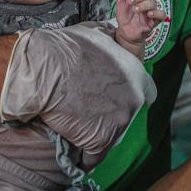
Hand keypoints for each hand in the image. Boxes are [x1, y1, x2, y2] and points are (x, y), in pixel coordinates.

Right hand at [1, 22, 156, 154]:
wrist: (44, 70)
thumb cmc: (65, 48)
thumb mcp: (96, 34)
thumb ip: (112, 39)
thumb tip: (116, 33)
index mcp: (137, 75)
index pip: (146, 93)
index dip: (128, 94)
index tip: (116, 96)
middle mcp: (134, 101)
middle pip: (128, 116)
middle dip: (112, 113)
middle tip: (89, 108)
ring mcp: (119, 123)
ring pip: (113, 136)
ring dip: (97, 132)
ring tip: (77, 125)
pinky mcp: (100, 141)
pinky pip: (94, 157)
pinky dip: (85, 157)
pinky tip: (75, 151)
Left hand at [115, 0, 166, 58]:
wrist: (125, 33)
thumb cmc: (125, 17)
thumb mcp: (120, 3)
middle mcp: (146, 2)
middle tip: (130, 2)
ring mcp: (151, 11)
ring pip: (153, 3)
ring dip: (144, 5)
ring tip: (135, 9)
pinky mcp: (154, 21)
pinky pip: (161, 14)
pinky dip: (156, 13)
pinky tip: (149, 14)